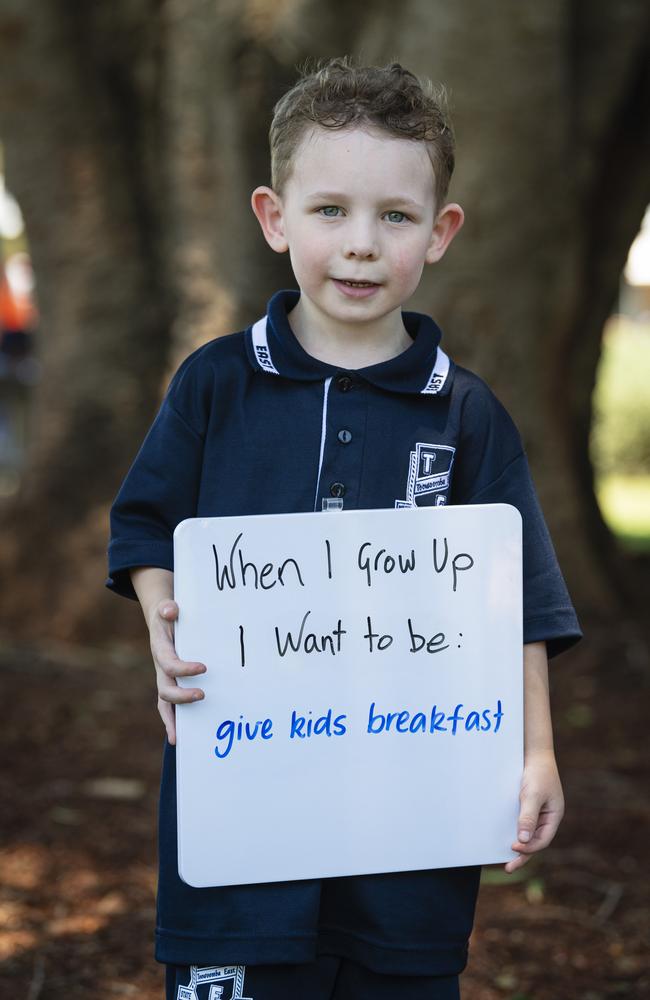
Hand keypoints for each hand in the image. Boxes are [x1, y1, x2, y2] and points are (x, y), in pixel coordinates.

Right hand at [148, 599, 206, 745]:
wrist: (162, 618)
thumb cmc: (169, 614)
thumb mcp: (167, 606)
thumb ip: (168, 608)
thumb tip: (170, 610)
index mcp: (160, 650)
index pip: (169, 664)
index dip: (183, 669)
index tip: (204, 667)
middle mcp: (161, 668)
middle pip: (165, 690)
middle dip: (182, 697)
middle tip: (203, 695)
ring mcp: (165, 679)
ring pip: (166, 704)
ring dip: (174, 720)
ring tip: (185, 737)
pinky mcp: (171, 684)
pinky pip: (170, 707)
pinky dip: (172, 723)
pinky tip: (179, 740)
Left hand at [505, 750, 564, 873]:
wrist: (533, 752)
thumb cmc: (537, 773)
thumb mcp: (532, 795)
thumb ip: (527, 817)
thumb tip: (522, 841)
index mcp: (554, 816)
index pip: (542, 840)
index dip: (529, 848)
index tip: (513, 848)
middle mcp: (546, 817)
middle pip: (534, 841)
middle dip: (522, 854)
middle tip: (508, 868)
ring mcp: (536, 811)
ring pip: (526, 833)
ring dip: (517, 844)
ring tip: (504, 858)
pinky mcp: (525, 805)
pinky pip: (519, 822)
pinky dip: (513, 830)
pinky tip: (501, 836)